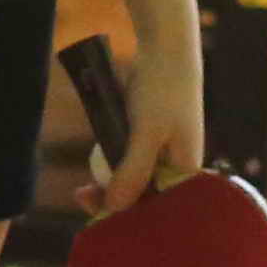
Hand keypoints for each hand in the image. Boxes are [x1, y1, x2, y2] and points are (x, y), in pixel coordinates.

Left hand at [79, 40, 205, 216]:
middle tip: (80, 196)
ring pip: (133, 179)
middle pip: (144, 197)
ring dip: (109, 183)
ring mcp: (162, 153)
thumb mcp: (145, 134)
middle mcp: (176, 167)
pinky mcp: (148, 139)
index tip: (96, 215)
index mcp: (186, 173)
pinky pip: (129, 161)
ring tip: (82, 190)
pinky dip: (112, 164)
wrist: (165, 51)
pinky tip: (95, 166)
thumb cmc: (163, 91)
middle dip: (113, 201)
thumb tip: (115, 208)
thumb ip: (132, 171)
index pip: (158, 208)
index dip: (128, 215)